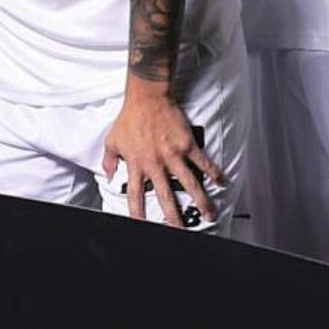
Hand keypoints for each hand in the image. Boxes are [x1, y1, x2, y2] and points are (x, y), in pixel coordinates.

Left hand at [104, 81, 226, 231]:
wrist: (147, 98)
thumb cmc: (130, 118)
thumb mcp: (112, 141)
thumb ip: (109, 161)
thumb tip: (107, 175)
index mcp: (137, 165)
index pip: (135, 195)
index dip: (137, 212)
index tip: (141, 226)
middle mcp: (156, 164)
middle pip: (166, 197)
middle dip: (174, 217)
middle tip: (181, 230)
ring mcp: (173, 155)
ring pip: (189, 184)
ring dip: (201, 201)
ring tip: (210, 214)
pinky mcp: (187, 144)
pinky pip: (202, 162)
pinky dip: (213, 172)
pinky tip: (220, 182)